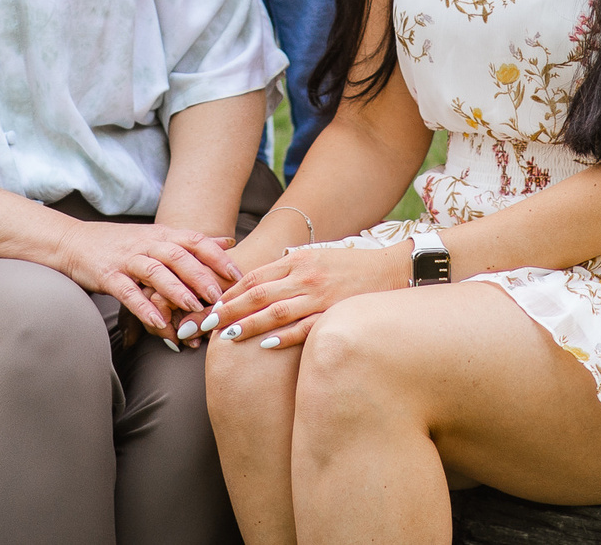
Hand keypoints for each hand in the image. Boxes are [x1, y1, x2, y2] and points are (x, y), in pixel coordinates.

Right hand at [53, 221, 241, 338]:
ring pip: (156, 272)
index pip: (195, 240)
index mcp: (162, 234)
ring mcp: (127, 259)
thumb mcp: (158, 236)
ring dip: (177, 291)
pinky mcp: (108, 276)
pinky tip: (158, 323)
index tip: (237, 275)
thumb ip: (192, 242)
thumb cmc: (121, 243)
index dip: (217, 257)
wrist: (73, 242)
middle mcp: (147, 244)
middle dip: (201, 276)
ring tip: (195, 309)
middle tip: (220, 297)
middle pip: (178, 256)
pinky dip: (144, 308)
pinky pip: (128, 292)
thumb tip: (230, 241)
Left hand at [200, 242, 409, 349]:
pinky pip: (305, 326)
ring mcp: (320, 296)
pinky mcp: (335, 313)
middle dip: (230, 310)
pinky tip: (266, 345)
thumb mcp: (319, 255)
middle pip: (258, 294)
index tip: (211, 306)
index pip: (255, 277)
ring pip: (276, 311)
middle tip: (207, 325)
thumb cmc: (352, 265)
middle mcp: (305, 276)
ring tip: (227, 336)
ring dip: (249, 324)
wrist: (393, 270)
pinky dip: (284, 335)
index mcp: (298, 260)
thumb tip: (264, 275)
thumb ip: (292, 264)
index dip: (230, 292)